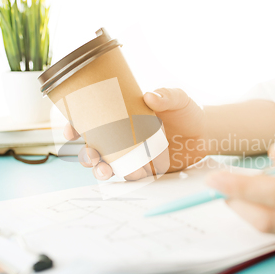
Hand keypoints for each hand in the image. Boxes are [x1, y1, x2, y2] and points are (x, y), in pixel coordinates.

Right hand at [64, 88, 208, 180]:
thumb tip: (150, 96)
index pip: (91, 119)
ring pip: (107, 164)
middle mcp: (121, 136)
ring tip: (105, 171)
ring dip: (100, 170)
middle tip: (91, 156)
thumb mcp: (178, 98)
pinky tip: (131, 177)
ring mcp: (131, 154)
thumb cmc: (186, 111)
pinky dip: (126, 178)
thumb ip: (166, 95)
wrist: (203, 134)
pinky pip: (129, 176)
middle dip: (86, 154)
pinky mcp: (144, 168)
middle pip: (93, 147)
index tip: (71, 130)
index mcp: (121, 115)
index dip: (75, 125)